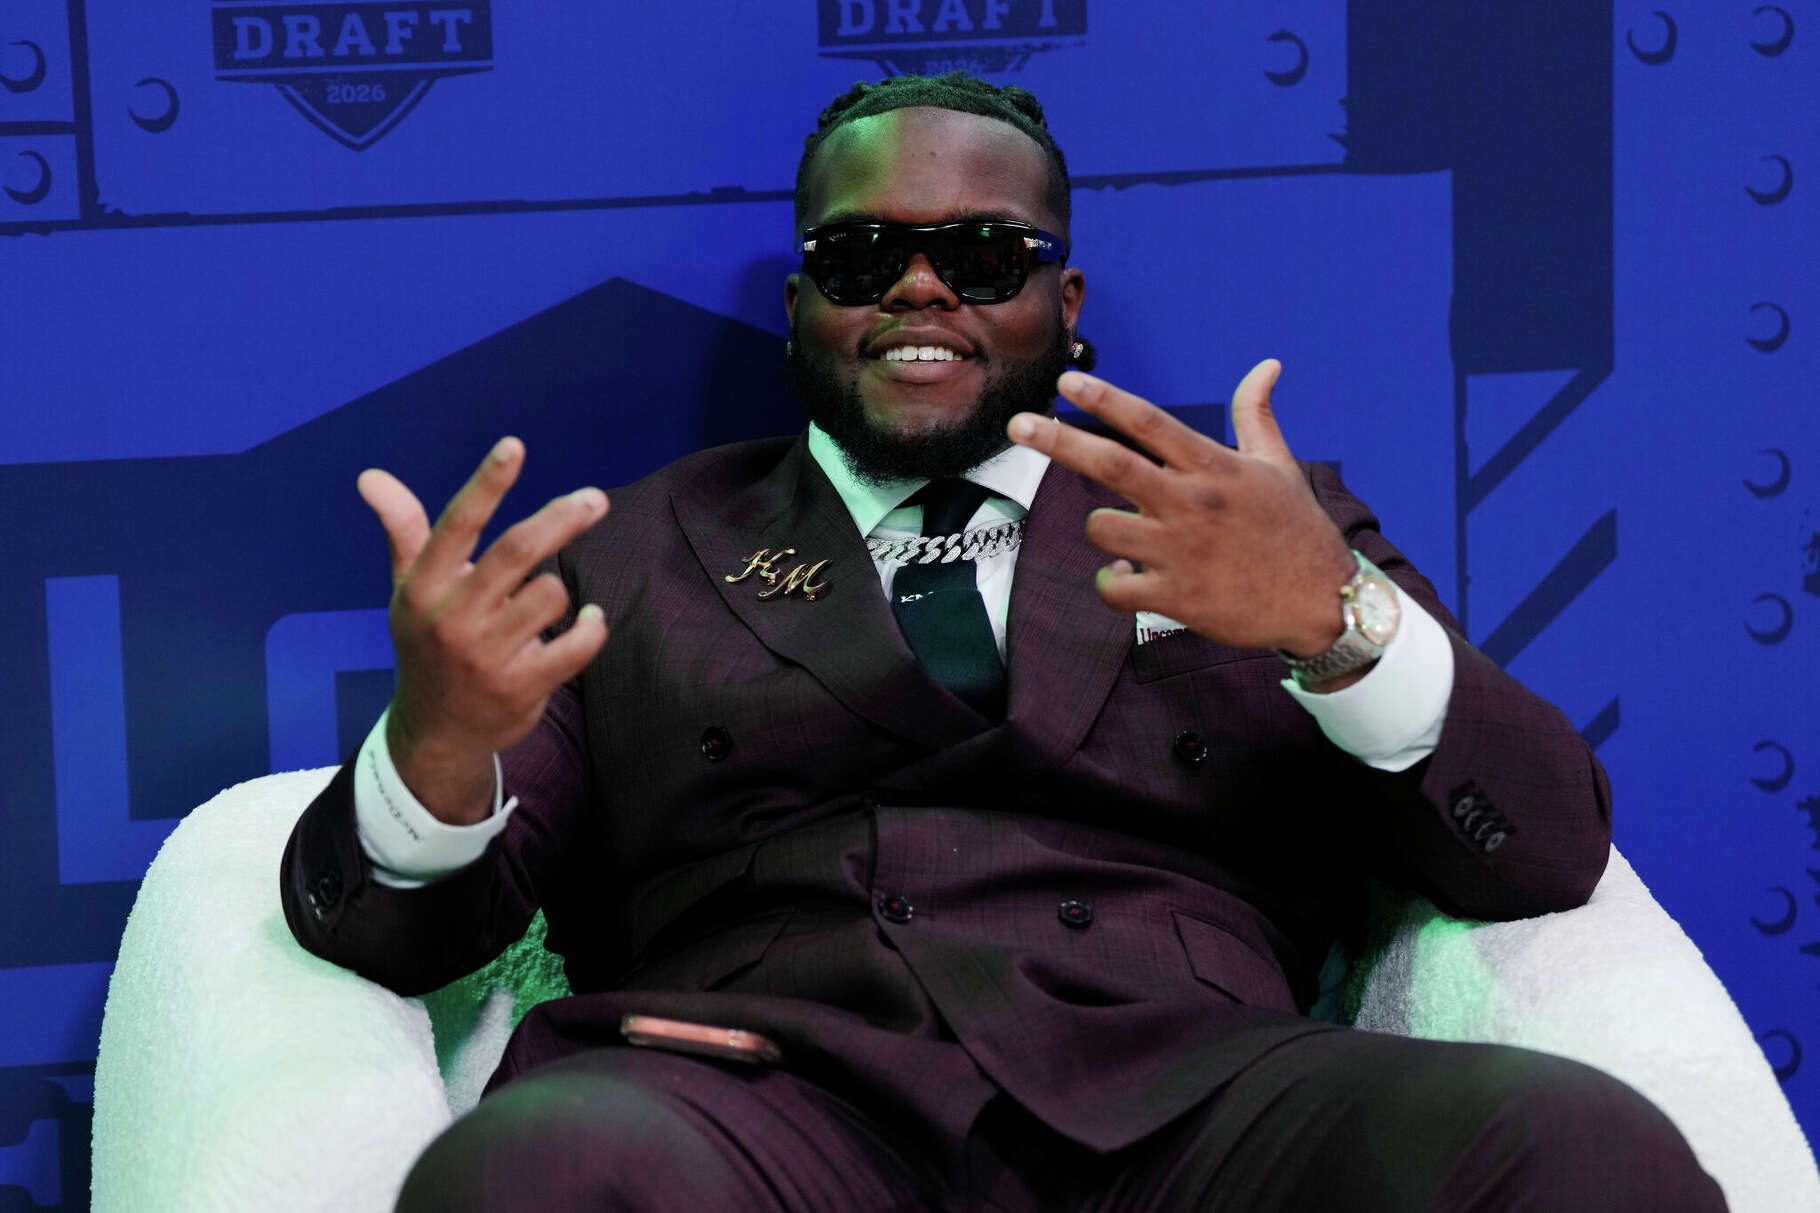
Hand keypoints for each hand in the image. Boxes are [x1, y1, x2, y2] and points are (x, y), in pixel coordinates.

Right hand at [359, 437, 609, 823]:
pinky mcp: (522, 686)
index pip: (456, 524)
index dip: (486, 483)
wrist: (437, 732)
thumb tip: (370, 476)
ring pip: (551, 594)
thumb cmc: (429, 644)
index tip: (514, 446)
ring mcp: (487, 656)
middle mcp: (453, 619)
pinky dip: (592, 627)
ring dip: (561, 592)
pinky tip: (588, 622)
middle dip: (561, 519)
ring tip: (548, 604)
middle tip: (596, 500)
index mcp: (423, 588)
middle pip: (517, 552)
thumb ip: (403, 531)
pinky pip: (576, 643)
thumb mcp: (409, 591)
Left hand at [1007, 360, 1354, 657]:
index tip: (1068, 379)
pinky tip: (1128, 579)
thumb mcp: (1279, 466)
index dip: (1105, 397)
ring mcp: (1182, 552)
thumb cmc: (1296, 530)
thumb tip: (1266, 366)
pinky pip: (1115, 587)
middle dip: (1058, 440)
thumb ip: (1256, 416)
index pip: (1149, 421)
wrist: (1324, 602)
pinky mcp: (1177, 597)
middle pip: (1111, 464)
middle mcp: (1192, 503)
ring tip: (1124, 538)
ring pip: (1102, 528)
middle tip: (1018, 423)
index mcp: (1214, 467)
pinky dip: (1110, 583)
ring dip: (1100, 528)